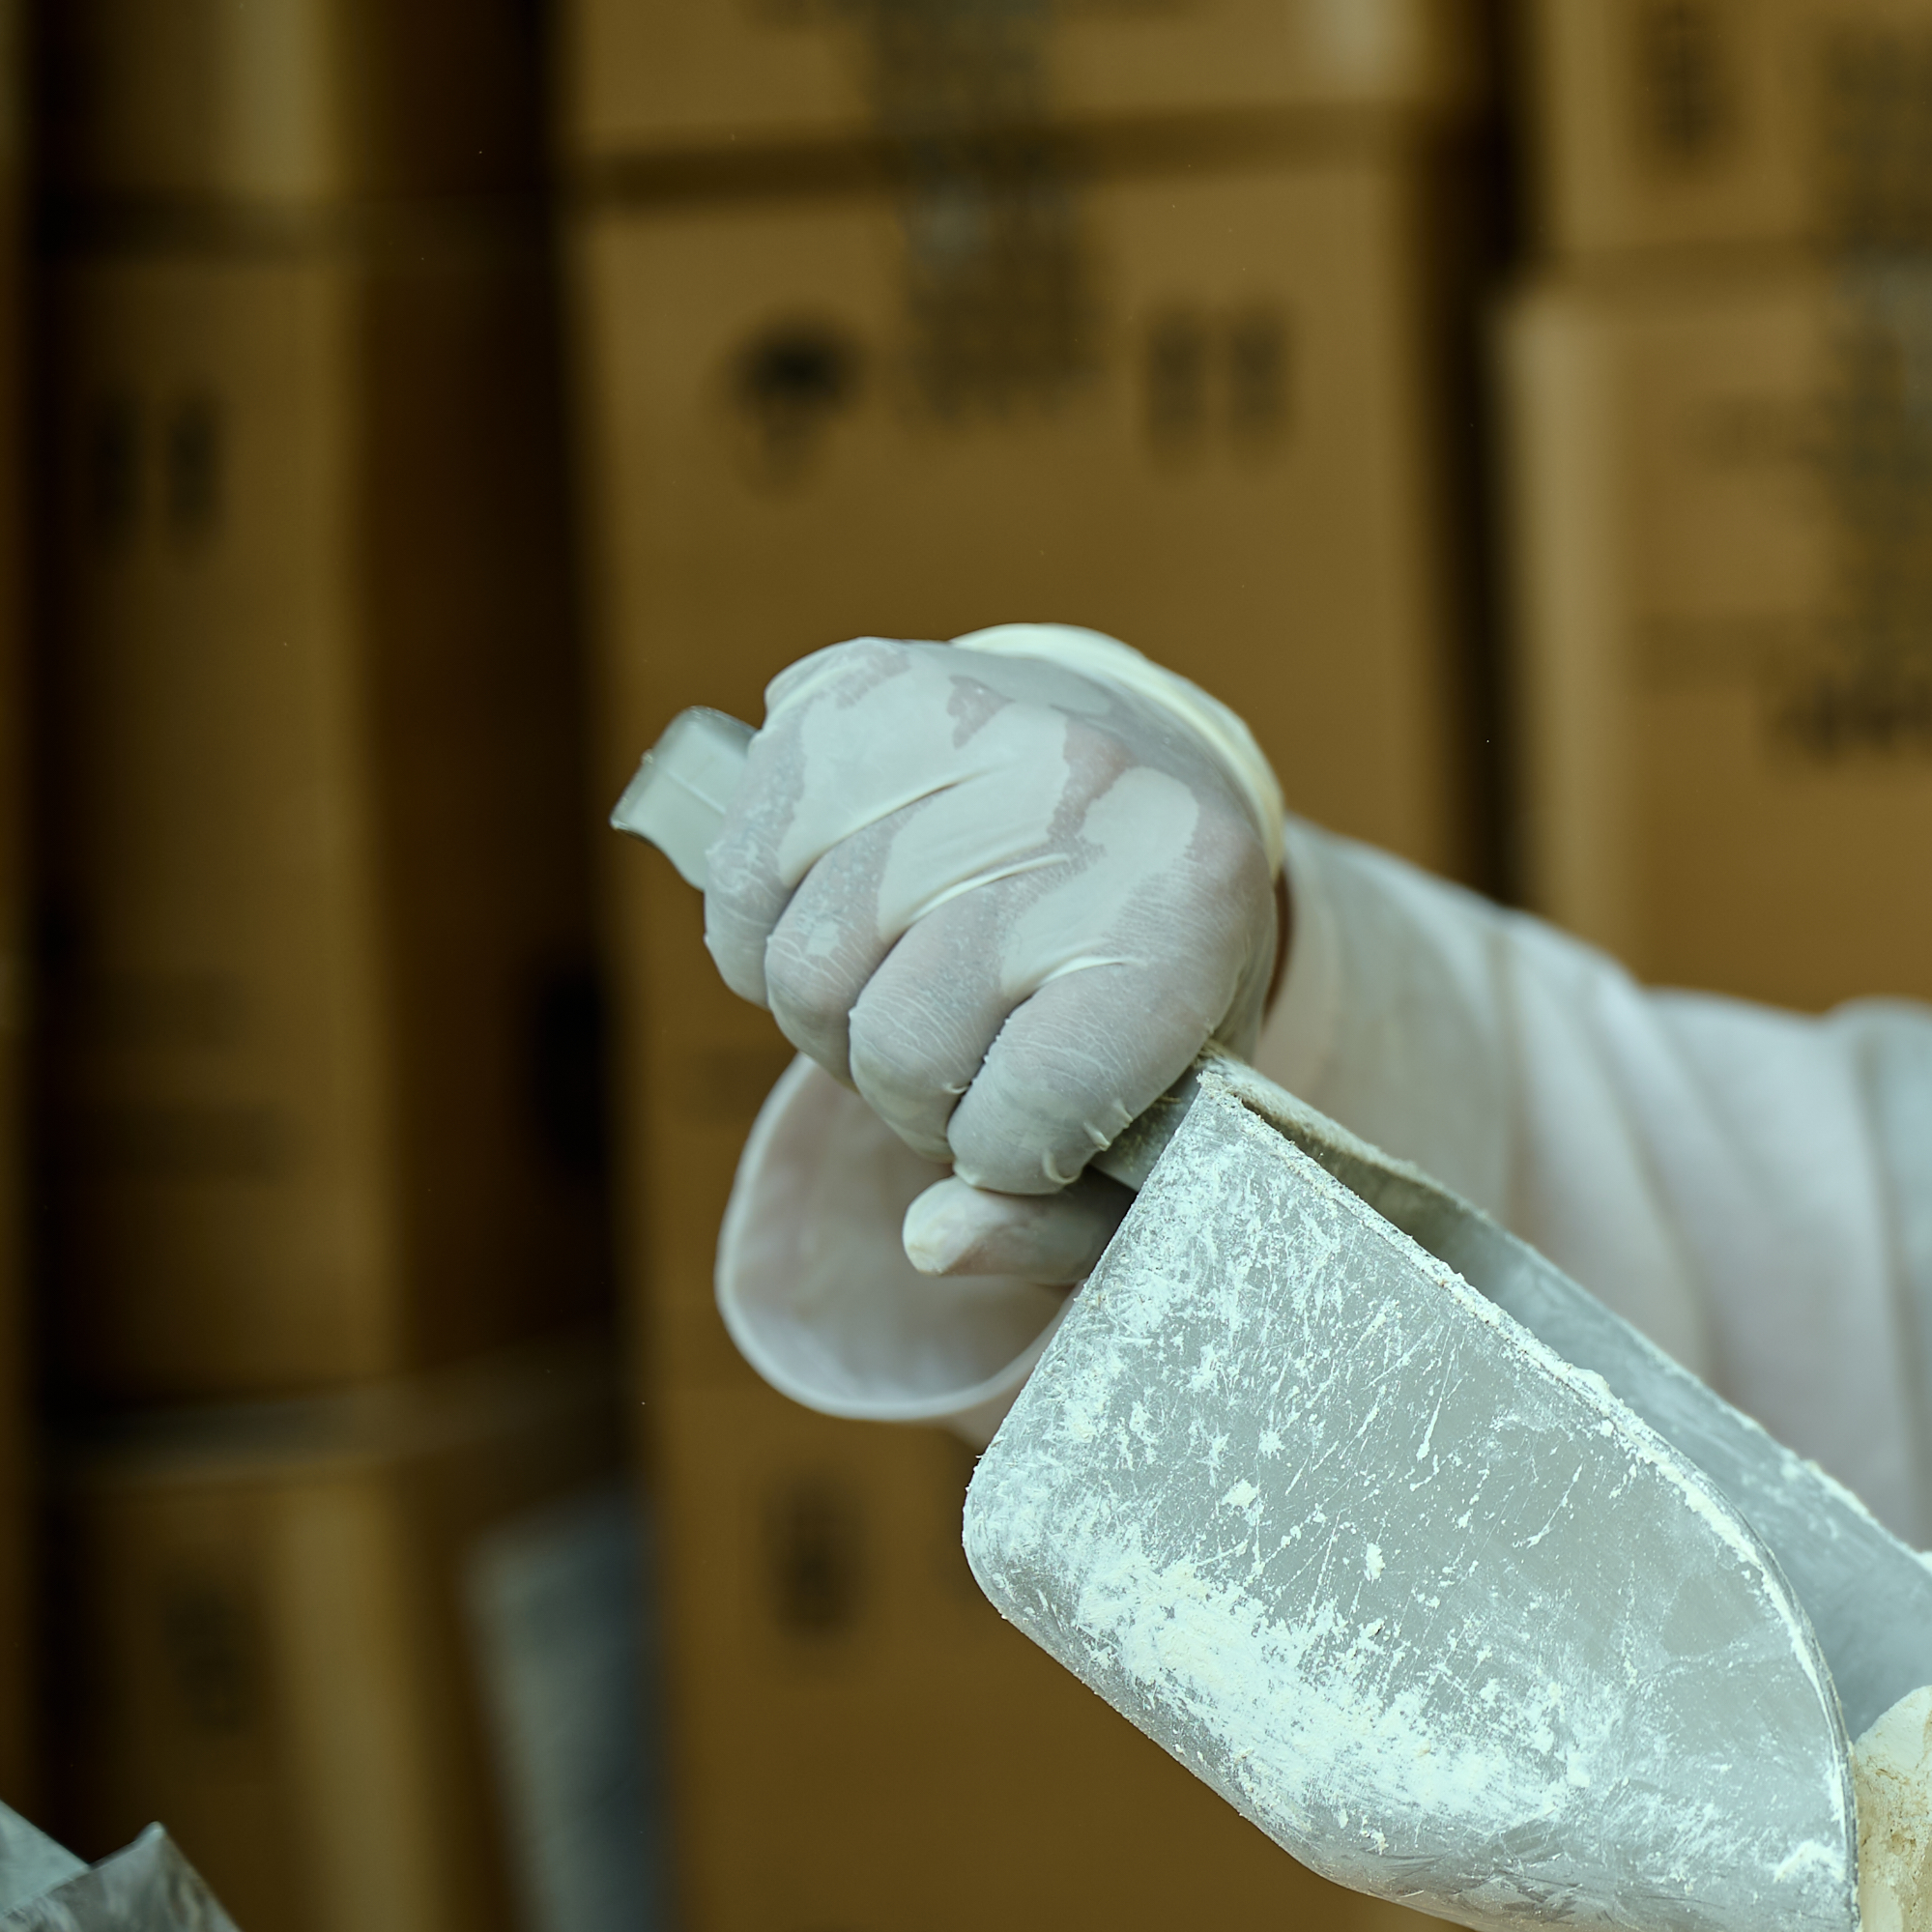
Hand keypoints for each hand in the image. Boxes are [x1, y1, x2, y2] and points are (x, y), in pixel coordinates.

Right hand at [699, 626, 1284, 1272]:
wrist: (1149, 775)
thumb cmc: (1157, 971)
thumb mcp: (1171, 1106)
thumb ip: (1073, 1219)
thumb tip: (933, 1243)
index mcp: (1191, 910)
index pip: (1029, 1115)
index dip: (1007, 1150)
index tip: (1033, 1124)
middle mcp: (1086, 794)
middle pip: (900, 1047)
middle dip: (913, 1095)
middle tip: (959, 1064)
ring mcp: (968, 723)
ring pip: (803, 974)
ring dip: (834, 1024)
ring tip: (904, 998)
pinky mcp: (854, 688)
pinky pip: (739, 885)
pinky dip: (763, 943)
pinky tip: (842, 932)